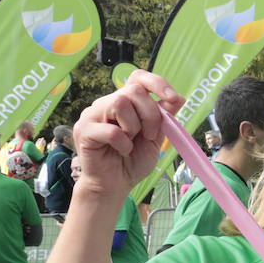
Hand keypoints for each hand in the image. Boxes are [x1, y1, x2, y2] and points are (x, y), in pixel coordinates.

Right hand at [73, 71, 183, 198]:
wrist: (115, 185)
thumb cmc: (133, 161)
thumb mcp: (156, 138)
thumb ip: (164, 117)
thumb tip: (180, 98)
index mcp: (125, 102)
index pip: (137, 77)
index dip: (156, 83)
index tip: (172, 98)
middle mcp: (107, 103)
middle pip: (133, 90)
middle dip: (150, 115)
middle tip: (149, 136)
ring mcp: (92, 115)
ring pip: (119, 103)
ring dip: (134, 127)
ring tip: (131, 143)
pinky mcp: (83, 130)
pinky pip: (110, 130)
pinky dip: (123, 143)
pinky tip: (122, 151)